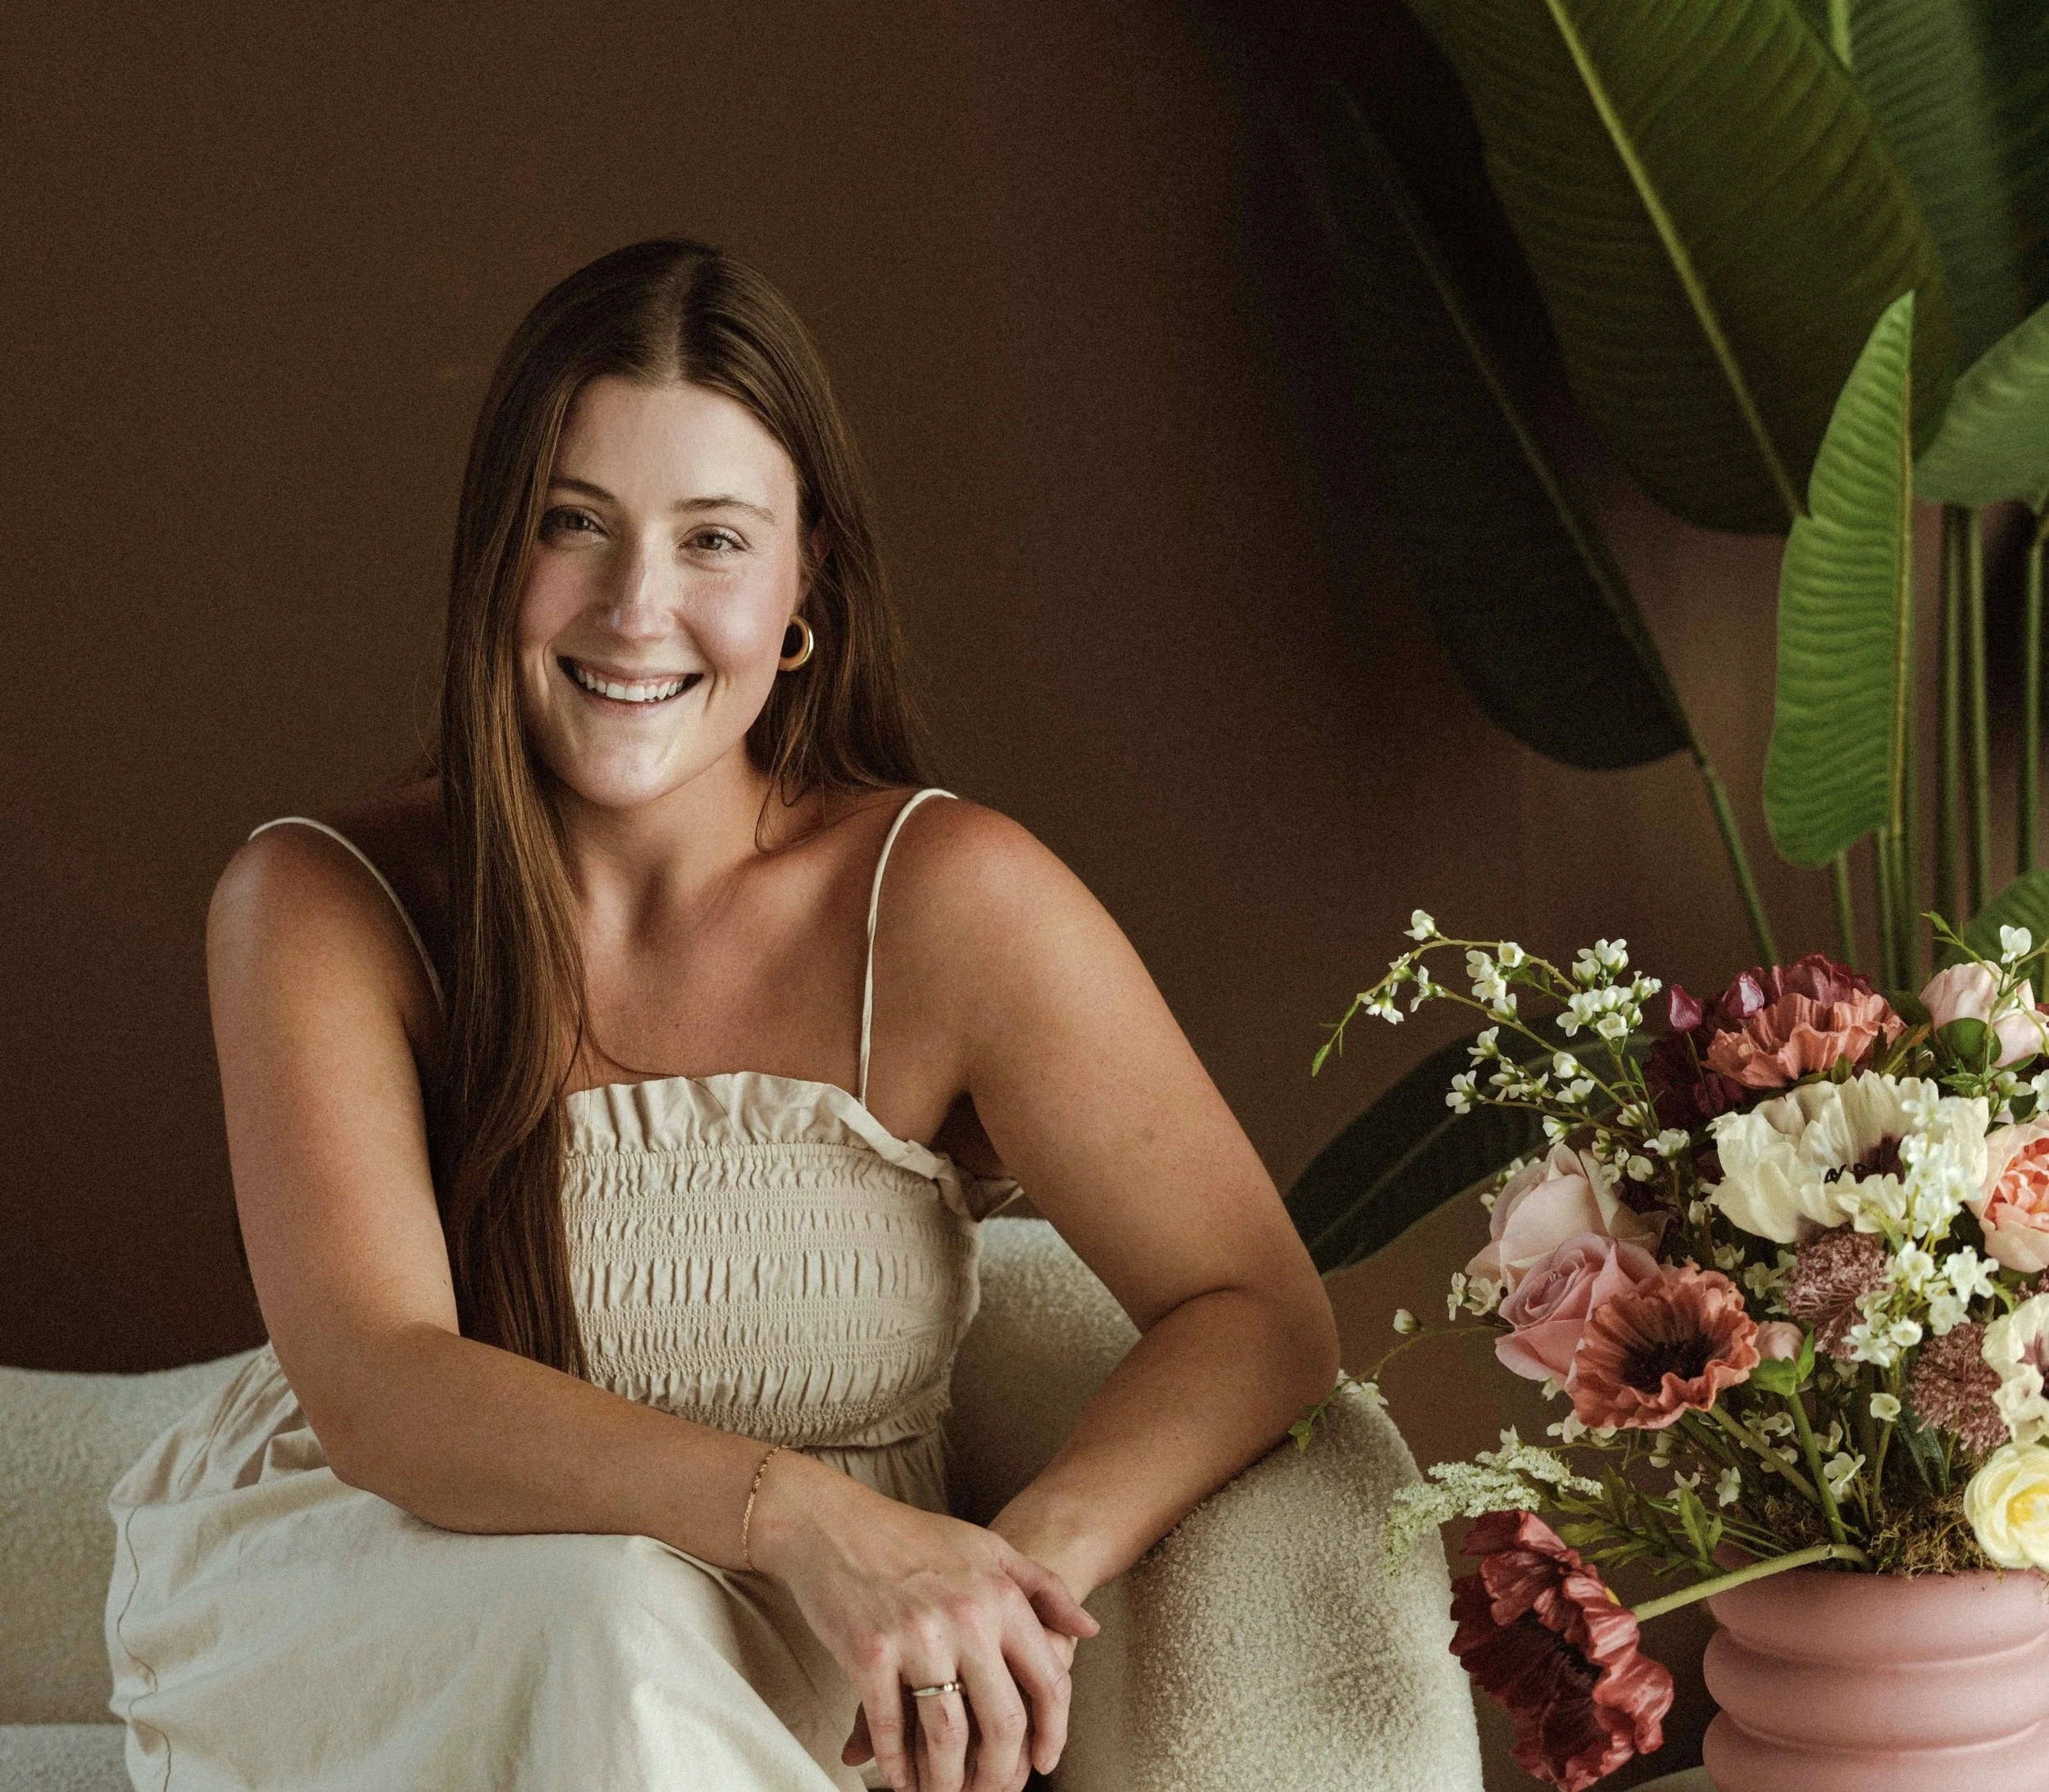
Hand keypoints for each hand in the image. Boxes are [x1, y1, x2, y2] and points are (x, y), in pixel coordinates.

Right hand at [747, 1452, 1098, 1791]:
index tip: (1046, 1762)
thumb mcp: (990, 1549)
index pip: (1047, 1681)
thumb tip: (1087, 1629)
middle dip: (1000, 1775)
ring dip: (947, 1782)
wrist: (832, 1522)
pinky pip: (891, 1728)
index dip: (1052, 1733)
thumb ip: (1043, 1588)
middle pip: (1003, 1723)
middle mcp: (967, 1618)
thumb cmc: (911, 1536)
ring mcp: (917, 1637)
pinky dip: (897, 1765)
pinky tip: (900, 1779)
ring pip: (947, 1737)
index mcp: (1001, 1595)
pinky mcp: (870, 1653)